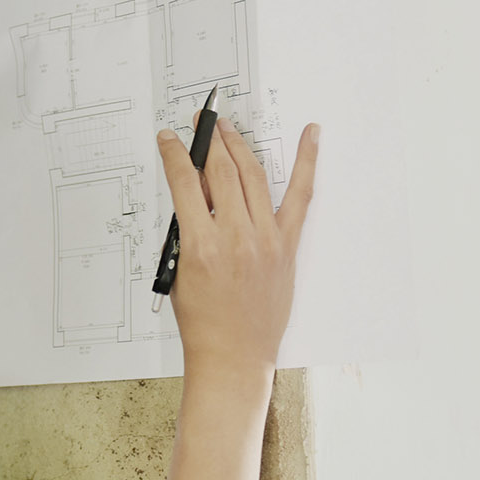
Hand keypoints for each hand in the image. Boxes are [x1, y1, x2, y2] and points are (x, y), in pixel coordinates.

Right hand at [157, 118, 318, 378]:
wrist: (234, 355)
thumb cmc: (202, 321)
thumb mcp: (179, 270)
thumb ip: (186, 231)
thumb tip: (195, 192)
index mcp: (201, 245)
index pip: (185, 183)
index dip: (175, 155)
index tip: (169, 139)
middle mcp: (236, 237)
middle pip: (222, 171)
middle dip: (210, 140)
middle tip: (203, 123)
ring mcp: (266, 239)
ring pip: (253, 175)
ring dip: (240, 145)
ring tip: (230, 129)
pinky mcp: (287, 245)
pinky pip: (301, 195)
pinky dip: (307, 162)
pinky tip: (311, 135)